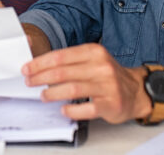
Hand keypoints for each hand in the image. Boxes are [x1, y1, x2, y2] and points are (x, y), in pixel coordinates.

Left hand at [22, 43, 150, 123]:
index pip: (61, 56)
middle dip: (41, 77)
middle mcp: (101, 67)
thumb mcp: (92, 60)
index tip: (27, 68)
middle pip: (63, 72)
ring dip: (52, 94)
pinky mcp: (111, 104)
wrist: (135, 91)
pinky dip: (72, 110)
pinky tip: (63, 110)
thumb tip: (40, 66)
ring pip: (72, 89)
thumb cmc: (107, 75)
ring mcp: (107, 86)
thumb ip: (70, 61)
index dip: (40, 63)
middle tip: (30, 82)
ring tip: (43, 96)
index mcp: (94, 52)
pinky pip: (86, 108)